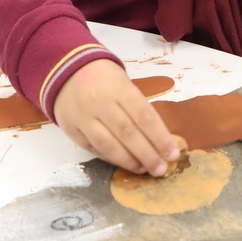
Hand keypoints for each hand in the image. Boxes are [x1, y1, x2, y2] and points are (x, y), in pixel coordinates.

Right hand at [53, 59, 179, 176]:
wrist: (68, 71)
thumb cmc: (105, 80)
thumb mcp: (124, 84)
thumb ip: (138, 109)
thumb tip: (160, 140)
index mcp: (119, 88)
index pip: (144, 116)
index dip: (160, 137)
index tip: (173, 154)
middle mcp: (100, 103)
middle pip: (127, 133)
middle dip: (147, 154)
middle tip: (161, 169)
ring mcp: (83, 117)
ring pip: (108, 144)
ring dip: (128, 161)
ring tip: (143, 169)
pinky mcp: (71, 130)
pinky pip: (93, 149)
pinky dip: (110, 159)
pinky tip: (123, 164)